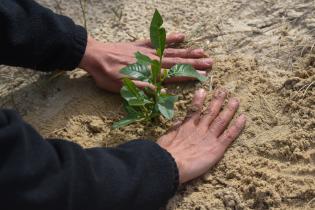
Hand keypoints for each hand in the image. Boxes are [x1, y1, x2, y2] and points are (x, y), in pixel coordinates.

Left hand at [79, 33, 212, 92]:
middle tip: (210, 62)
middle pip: (177, 62)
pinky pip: (158, 40)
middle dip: (194, 63)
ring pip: (171, 52)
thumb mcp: (123, 87)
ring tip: (202, 51)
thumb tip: (164, 92)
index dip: (189, 75)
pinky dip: (170, 38)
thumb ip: (144, 88)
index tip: (204, 75)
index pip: (174, 74)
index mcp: (149, 73)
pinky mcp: (140, 45)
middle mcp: (152, 61)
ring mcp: (147, 52)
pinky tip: (181, 36)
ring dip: (187, 52)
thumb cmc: (107, 75)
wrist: (94, 56)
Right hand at [157, 89, 245, 183]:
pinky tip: (243, 118)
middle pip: (211, 112)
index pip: (194, 110)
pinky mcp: (217, 148)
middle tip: (223, 91)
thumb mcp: (167, 137)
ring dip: (229, 109)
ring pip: (222, 120)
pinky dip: (237, 126)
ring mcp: (209, 137)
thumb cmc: (165, 153)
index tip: (202, 90)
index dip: (199, 100)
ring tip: (235, 100)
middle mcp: (200, 129)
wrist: (171, 164)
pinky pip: (229, 135)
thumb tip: (179, 120)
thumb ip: (175, 128)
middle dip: (218, 101)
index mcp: (187, 126)